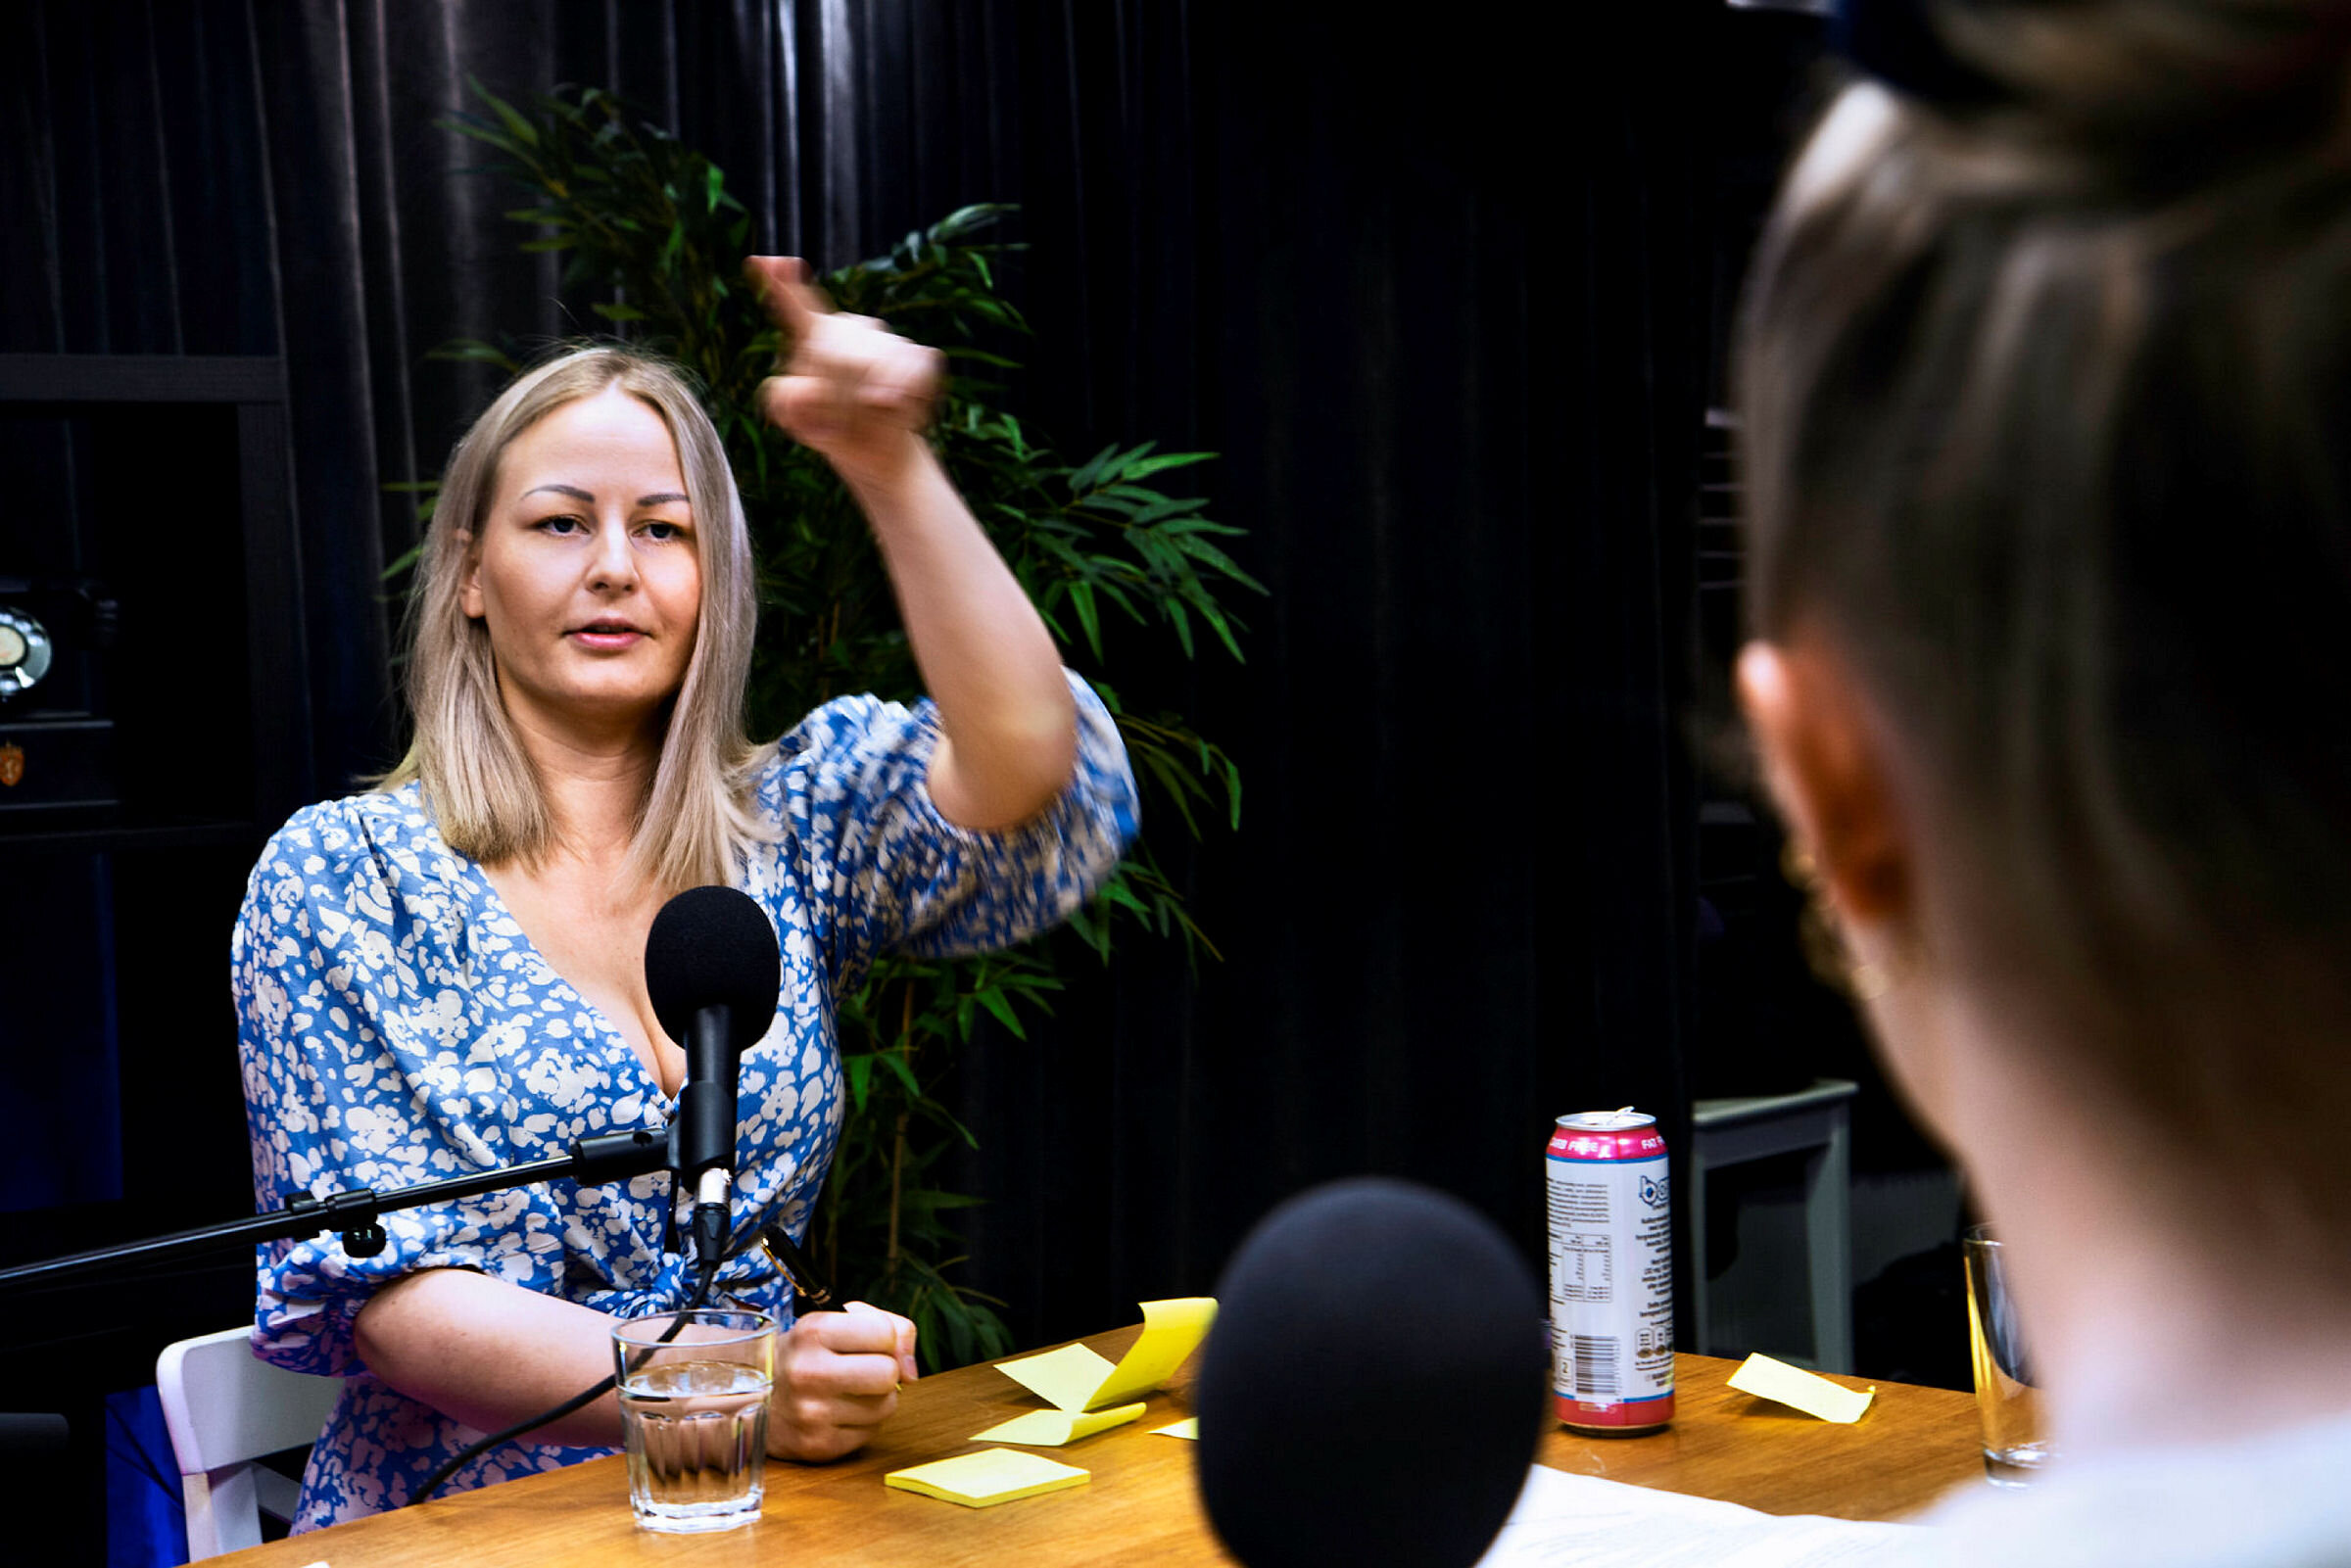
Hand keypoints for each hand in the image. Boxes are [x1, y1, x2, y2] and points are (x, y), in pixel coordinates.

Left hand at [747, 255, 944, 488]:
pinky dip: (909, 399)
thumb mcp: (799, 421)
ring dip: (877, 402)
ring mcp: (886, 339)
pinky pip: (915, 373)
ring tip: (871, 413)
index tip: (761, 261)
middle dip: (843, 394)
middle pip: (844, 355)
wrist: (873, 449)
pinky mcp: (919, 355)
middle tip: (844, 418)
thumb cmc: (831, 429)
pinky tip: (901, 412)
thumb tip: (806, 387)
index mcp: (813, 336)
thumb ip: (785, 402)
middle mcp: (850, 327)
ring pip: (883, 365)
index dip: (781, 285)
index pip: (796, 305)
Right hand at [765, 1300, 918, 1461]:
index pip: (885, 1333)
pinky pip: (871, 1433)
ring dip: (876, 1399)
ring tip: (846, 1392)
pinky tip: (837, 1414)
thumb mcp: (836, 1323)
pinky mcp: (818, 1446)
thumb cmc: (807, 1356)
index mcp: (813, 1332)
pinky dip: (862, 1423)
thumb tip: (912, 1372)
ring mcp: (812, 1414)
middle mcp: (809, 1372)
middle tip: (860, 1370)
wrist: (754, 1398)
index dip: (885, 1338)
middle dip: (884, 1371)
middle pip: (889, 1373)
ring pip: (886, 1405)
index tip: (866, 1344)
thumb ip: (889, 1327)